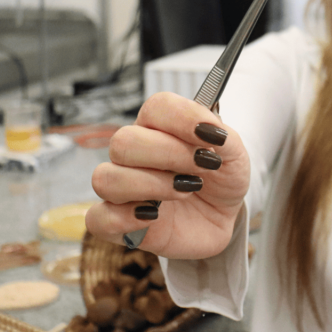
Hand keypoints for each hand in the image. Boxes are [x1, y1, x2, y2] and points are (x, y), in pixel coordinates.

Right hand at [85, 92, 249, 258]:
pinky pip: (97, 219)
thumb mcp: (235, 155)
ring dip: (150, 184)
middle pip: (124, 141)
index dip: (182, 118)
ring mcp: (123, 188)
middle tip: (201, 167)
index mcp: (160, 127)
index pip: (155, 107)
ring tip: (186, 190)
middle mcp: (135, 154)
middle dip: (170, 154)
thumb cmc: (222, 179)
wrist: (224, 217)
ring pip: (106, 178)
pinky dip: (124, 218)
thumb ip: (223, 138)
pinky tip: (154, 216)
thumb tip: (208, 129)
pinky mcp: (118, 223)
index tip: (211, 135)